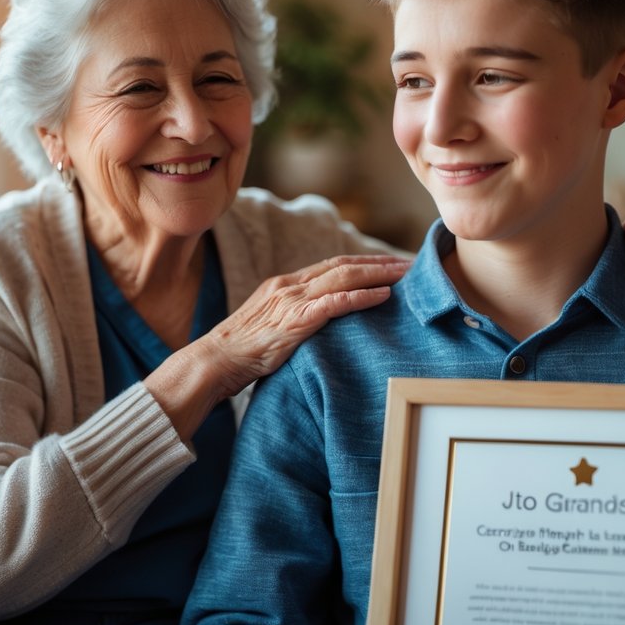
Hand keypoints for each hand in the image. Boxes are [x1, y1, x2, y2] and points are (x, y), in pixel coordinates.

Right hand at [146, 254, 409, 440]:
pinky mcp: (293, 321)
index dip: (363, 263)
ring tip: (407, 275)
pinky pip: (334, 304)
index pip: (331, 266)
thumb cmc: (240, 354)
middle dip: (379, 263)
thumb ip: (294, 320)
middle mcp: (289, 286)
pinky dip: (361, 297)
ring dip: (379, 274)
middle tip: (411, 263)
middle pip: (343, 265)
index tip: (390, 265)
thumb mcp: (271, 328)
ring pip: (343, 277)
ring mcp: (291, 301)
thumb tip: (320, 326)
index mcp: (284, 285)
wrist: (213, 362)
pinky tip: (384, 297)